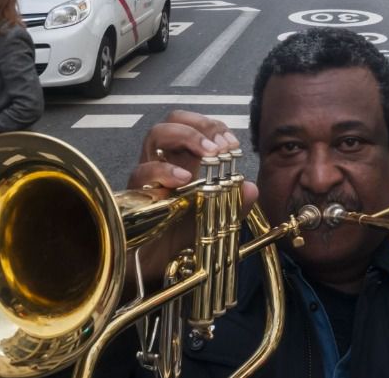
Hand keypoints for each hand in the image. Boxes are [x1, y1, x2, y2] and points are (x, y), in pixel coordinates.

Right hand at [125, 112, 255, 289]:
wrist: (158, 267)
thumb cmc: (184, 236)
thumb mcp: (218, 218)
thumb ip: (236, 202)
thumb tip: (250, 187)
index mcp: (187, 160)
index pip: (196, 126)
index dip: (214, 127)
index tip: (231, 143)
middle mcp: (167, 160)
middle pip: (173, 120)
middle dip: (199, 124)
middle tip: (219, 144)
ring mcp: (150, 174)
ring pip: (155, 135)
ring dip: (185, 136)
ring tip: (208, 153)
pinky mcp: (137, 192)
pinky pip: (143, 171)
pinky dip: (164, 170)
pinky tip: (184, 178)